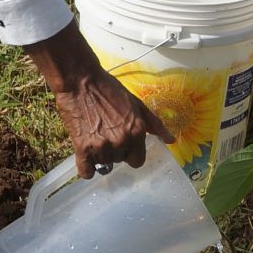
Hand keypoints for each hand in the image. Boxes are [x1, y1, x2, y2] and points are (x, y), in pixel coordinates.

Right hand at [26, 24, 173, 177]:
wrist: (81, 81)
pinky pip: (86, 171)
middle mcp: (121, 141)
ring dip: (100, 155)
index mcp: (136, 132)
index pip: (138, 161)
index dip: (131, 153)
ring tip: (95, 136)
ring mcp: (101, 146)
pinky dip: (86, 167)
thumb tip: (171, 140)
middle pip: (120, 160)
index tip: (124, 143)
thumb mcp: (137, 104)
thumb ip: (155, 124)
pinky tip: (86, 155)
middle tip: (107, 132)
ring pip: (103, 164)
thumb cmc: (109, 89)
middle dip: (115, 150)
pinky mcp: (82, 147)